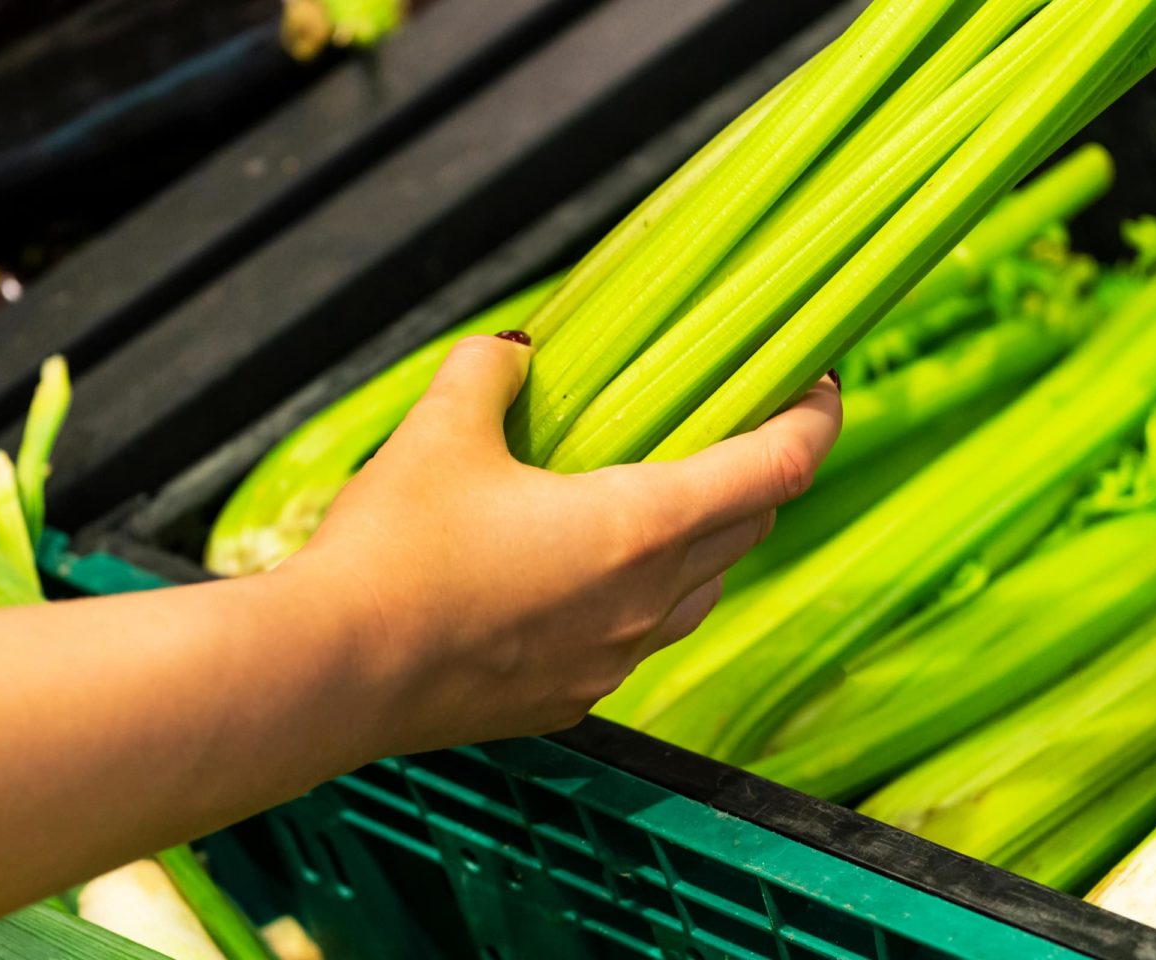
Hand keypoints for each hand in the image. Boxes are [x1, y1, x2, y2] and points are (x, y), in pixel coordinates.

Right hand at [288, 333, 841, 753]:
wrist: (332, 676)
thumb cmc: (392, 555)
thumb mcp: (439, 430)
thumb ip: (489, 372)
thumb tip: (511, 356)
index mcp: (639, 525)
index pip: (777, 467)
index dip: (817, 419)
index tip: (823, 385)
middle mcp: (646, 601)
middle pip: (751, 528)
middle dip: (761, 474)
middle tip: (737, 428)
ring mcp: (614, 659)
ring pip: (702, 590)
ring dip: (708, 540)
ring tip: (667, 500)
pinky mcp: (573, 698)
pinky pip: (643, 638)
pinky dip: (649, 595)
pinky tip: (592, 575)